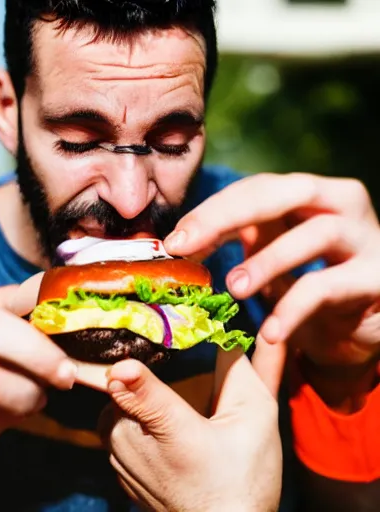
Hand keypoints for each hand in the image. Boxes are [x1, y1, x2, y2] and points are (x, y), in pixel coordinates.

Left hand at [99, 352, 281, 511]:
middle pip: (122, 389)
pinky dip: (128, 423)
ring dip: (131, 402)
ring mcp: (121, 460)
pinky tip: (155, 433)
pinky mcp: (118, 472)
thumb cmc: (243, 479)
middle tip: (162, 379)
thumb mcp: (256, 422)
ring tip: (162, 413)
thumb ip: (245, 375)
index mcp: (171, 429)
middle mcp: (135, 445)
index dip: (132, 377)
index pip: (141, 395)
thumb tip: (238, 335)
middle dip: (138, 380)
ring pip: (114, 407)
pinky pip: (112, 431)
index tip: (123, 364)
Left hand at [165, 173, 379, 377]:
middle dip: (230, 214)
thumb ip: (246, 239)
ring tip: (233, 287)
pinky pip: (329, 286)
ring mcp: (367, 238)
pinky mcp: (379, 277)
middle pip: (286, 192)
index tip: (175, 239)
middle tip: (187, 243)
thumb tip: (185, 237)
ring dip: (266, 260)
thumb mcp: (274, 258)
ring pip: (316, 234)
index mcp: (311, 196)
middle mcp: (343, 205)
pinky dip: (293, 308)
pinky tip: (270, 333)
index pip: (259, 188)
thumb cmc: (311, 289)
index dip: (214, 209)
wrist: (361, 330)